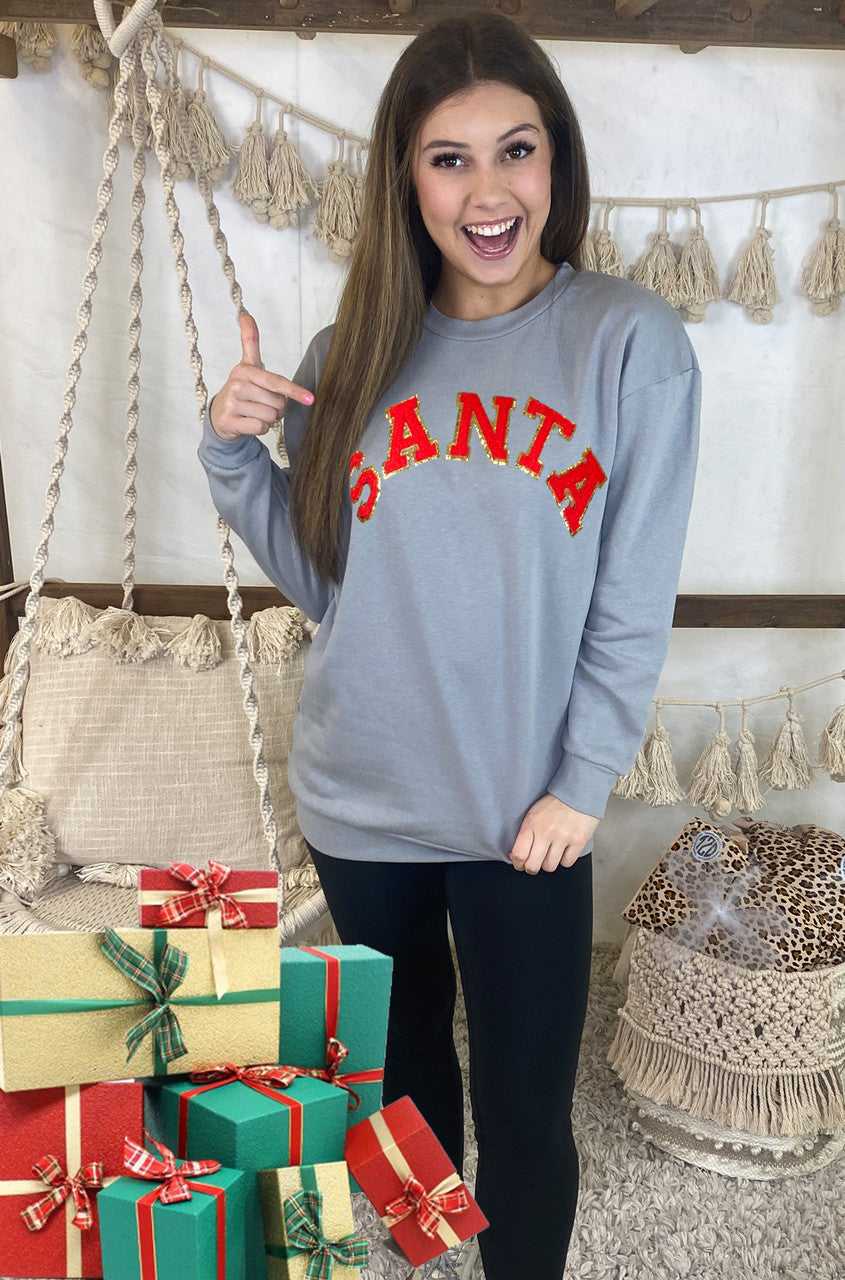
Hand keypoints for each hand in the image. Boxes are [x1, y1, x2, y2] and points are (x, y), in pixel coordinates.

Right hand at [210, 312, 313, 440]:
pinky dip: (260, 428)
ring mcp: (232, 404)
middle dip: (276, 408)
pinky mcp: (230, 421)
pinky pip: (260, 427)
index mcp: (245, 370)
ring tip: (255, 412)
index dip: (294, 391)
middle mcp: (237, 385)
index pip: (276, 382)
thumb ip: (249, 340)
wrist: (220, 415)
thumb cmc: (241, 389)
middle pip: (278, 403)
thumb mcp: (247, 365)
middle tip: (263, 404)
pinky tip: (249, 422)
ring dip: (268, 419)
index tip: (310, 398)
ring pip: (270, 416)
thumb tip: (245, 313)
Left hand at [509, 794, 598, 873]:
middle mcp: (546, 832)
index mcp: (531, 824)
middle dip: (531, 869)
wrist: (578, 792)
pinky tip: (563, 851)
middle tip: (534, 865)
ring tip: (550, 854)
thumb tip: (515, 857)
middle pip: (533, 865)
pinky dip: (564, 860)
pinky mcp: (578, 841)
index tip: (520, 864)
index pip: (519, 854)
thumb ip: (525, 834)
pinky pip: (567, 863)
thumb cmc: (554, 805)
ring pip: (550, 867)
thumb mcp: (533, 814)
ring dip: (548, 863)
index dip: (518, 864)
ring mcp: (563, 837)